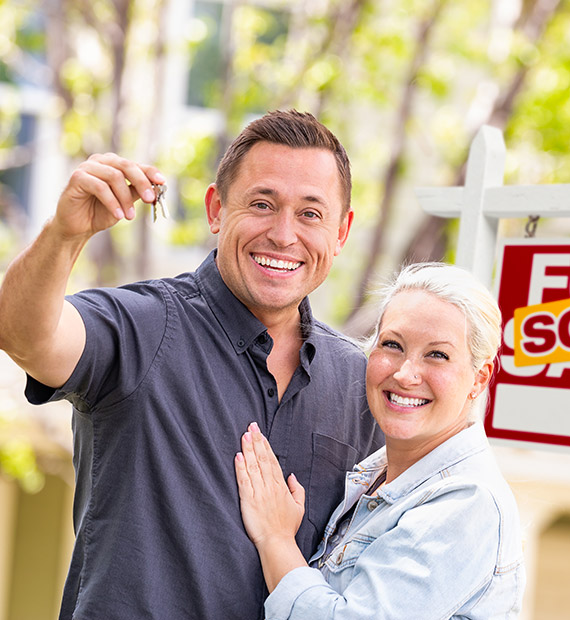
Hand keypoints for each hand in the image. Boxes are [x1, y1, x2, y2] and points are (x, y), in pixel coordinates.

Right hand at [53, 153, 165, 239]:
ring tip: (130, 217)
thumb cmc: (100, 212)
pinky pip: (100, 187)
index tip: (162, 182)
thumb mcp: (124, 203)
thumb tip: (156, 189)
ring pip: (114, 177)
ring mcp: (88, 167)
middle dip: (141, 183)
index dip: (150, 172)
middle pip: (126, 166)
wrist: (77, 226)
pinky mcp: (77, 177)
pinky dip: (112, 202)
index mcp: (114, 165)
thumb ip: (137, 193)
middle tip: (149, 199)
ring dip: (125, 198)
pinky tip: (118, 215)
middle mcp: (101, 162)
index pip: (136, 165)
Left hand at [235, 423, 304, 548]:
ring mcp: (259, 492)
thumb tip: (292, 476)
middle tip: (251, 426)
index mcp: (281, 486)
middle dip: (257, 440)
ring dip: (249, 449)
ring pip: (253, 466)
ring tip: (245, 435)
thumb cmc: (286, 528)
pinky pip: (244, 480)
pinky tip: (238, 456)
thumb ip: (297, 490)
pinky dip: (241, 467)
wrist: (277, 543)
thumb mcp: (299, 507)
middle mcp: (270, 486)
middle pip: (262, 458)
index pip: (272, 461)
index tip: (260, 434)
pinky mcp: (248, 500)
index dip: (266, 446)